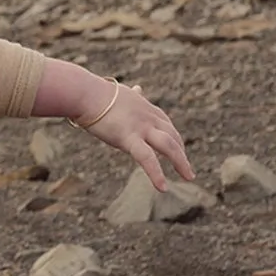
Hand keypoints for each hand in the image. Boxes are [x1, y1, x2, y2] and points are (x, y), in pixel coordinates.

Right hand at [74, 78, 193, 191]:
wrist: (86, 94)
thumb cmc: (97, 93)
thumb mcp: (121, 93)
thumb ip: (133, 94)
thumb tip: (139, 88)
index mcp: (146, 108)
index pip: (166, 124)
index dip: (174, 138)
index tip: (177, 148)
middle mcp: (148, 117)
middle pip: (172, 136)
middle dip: (182, 153)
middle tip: (187, 169)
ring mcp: (141, 127)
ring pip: (169, 146)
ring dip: (181, 162)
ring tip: (189, 177)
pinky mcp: (128, 138)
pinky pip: (147, 159)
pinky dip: (156, 174)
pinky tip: (163, 188)